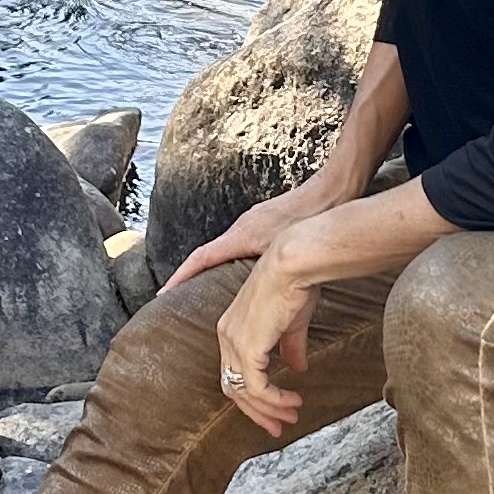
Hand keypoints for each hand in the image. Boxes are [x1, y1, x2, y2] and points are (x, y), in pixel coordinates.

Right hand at [163, 173, 341, 291]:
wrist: (330, 193)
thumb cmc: (309, 219)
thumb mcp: (284, 252)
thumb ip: (270, 274)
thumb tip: (260, 300)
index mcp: (240, 235)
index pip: (201, 259)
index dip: (181, 277)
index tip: (164, 293)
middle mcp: (242, 227)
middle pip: (208, 254)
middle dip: (190, 274)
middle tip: (177, 294)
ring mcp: (253, 222)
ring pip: (225, 248)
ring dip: (213, 266)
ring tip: (204, 287)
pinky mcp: (265, 220)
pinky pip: (240, 243)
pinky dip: (233, 257)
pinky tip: (243, 268)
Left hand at [215, 238, 319, 438]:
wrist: (293, 264)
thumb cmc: (295, 284)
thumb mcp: (292, 322)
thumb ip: (291, 347)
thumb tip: (298, 369)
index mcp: (232, 328)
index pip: (235, 372)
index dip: (253, 395)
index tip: (276, 410)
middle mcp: (226, 336)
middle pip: (233, 388)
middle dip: (257, 411)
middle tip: (277, 427)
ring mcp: (234, 343)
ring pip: (244, 392)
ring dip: (269, 409)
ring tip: (291, 416)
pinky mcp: (248, 348)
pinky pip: (257, 387)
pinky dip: (274, 400)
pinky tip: (292, 401)